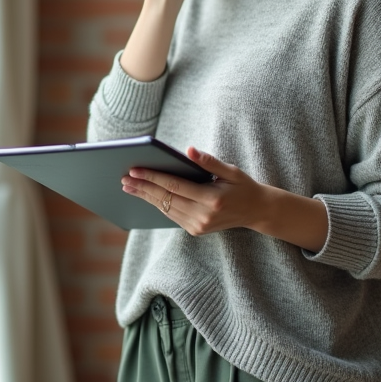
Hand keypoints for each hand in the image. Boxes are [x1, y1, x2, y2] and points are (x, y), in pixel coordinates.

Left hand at [122, 147, 270, 236]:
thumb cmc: (243, 186)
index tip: (134, 170)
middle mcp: (203, 216)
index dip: (152, 177)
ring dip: (146, 197)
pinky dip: (158, 204)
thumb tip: (189, 150)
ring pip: (166, 209)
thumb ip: (209, 162)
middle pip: (166, 199)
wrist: (257, 211)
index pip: (175, 186)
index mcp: (212, 199)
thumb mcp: (231, 171)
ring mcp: (199, 226)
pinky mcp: (196, 230)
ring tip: (129, 187)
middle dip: (143, 188)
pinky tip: (146, 195)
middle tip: (124, 179)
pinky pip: (172, 216)